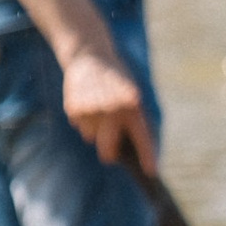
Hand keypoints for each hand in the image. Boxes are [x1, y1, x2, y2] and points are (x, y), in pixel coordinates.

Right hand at [61, 45, 156, 178]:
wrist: (90, 53)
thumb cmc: (117, 77)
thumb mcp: (132, 93)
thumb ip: (134, 119)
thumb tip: (133, 150)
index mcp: (132, 105)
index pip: (141, 138)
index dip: (147, 157)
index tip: (151, 171)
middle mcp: (112, 110)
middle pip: (108, 150)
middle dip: (110, 154)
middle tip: (112, 153)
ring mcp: (91, 110)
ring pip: (91, 137)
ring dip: (95, 129)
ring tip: (97, 108)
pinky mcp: (74, 108)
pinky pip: (79, 126)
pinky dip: (83, 119)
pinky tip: (86, 102)